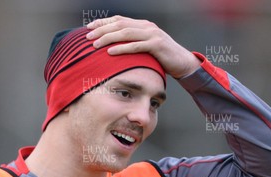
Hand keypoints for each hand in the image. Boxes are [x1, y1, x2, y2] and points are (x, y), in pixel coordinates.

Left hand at [85, 15, 200, 78]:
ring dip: (108, 38)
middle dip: (101, 30)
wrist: (183, 62)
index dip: (103, 22)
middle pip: (119, 25)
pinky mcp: (157, 45)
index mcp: (143, 25)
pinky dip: (122, 48)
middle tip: (87, 37)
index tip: (89, 28)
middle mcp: (146, 26)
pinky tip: (110, 52)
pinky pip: (136, 46)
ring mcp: (152, 35)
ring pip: (125, 34)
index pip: (119, 20)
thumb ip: (134, 43)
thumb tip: (114, 47)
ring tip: (95, 45)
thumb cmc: (162, 58)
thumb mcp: (146, 48)